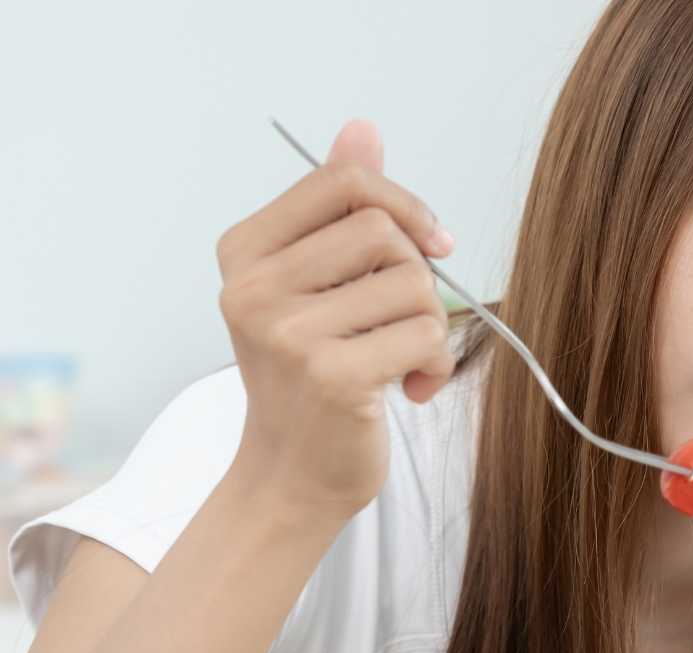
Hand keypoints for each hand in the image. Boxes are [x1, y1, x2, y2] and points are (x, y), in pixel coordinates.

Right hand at [216, 119, 455, 522]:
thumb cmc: (314, 376)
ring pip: (413, 284)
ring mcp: (288, 333)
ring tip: (405, 360)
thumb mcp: (316, 284)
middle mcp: (254, 288)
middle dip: (418, 275)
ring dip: (431, 326)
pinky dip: (437, 363)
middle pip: (383, 232)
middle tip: (405, 320)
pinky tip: (411, 388)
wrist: (292, 475)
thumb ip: (339, 208)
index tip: (432, 242)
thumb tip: (362, 128)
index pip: (343, 183)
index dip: (403, 204)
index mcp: (245, 252)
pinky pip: (426, 334)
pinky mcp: (332, 376)